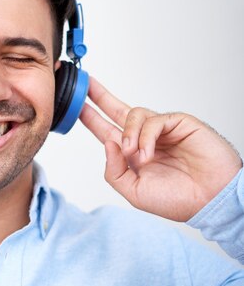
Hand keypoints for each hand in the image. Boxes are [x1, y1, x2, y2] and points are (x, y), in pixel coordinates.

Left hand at [80, 77, 241, 221]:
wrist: (211, 201)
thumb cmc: (178, 199)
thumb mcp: (133, 191)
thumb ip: (114, 170)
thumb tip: (107, 143)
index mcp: (132, 153)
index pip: (106, 130)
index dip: (91, 117)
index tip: (74, 105)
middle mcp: (144, 138)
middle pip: (117, 109)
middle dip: (99, 96)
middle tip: (84, 84)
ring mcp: (161, 129)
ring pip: (133, 113)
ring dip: (128, 134)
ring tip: (133, 155)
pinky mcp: (178, 123)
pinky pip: (154, 120)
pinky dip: (146, 136)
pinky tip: (147, 153)